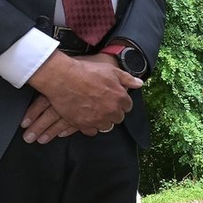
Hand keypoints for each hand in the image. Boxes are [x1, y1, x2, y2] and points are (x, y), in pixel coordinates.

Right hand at [24, 52, 139, 142]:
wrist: (63, 77)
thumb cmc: (86, 71)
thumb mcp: (110, 70)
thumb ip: (127, 78)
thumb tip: (139, 83)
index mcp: (120, 98)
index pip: (128, 107)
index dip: (120, 103)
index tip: (114, 99)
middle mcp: (111, 110)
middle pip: (118, 118)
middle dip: (113, 112)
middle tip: (103, 105)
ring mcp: (98, 119)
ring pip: (107, 126)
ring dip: (103, 120)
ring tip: (95, 112)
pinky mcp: (84, 124)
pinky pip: (92, 131)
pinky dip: (90, 127)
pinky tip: (86, 119)